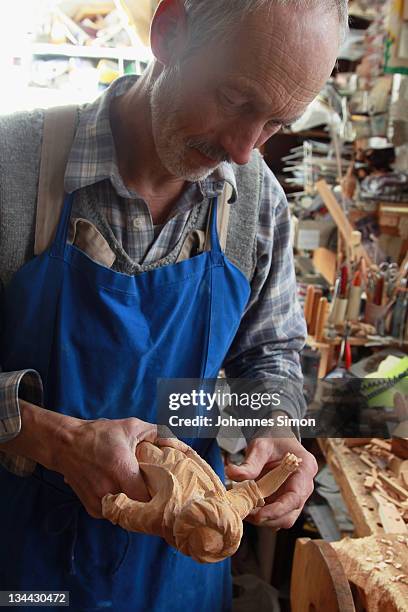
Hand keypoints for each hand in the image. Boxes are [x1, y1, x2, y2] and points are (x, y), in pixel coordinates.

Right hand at [53, 416, 186, 518]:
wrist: (65, 445)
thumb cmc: (100, 434)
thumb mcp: (131, 427)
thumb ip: (158, 434)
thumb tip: (182, 443)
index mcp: (121, 469)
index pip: (148, 497)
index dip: (160, 496)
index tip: (169, 492)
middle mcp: (109, 489)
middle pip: (139, 509)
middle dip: (151, 504)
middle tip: (161, 496)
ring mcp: (99, 501)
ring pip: (127, 515)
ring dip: (136, 507)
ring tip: (144, 496)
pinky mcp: (92, 509)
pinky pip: (114, 514)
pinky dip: (122, 508)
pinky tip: (125, 495)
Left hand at [225, 436, 316, 528]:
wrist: (277, 437)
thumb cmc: (273, 439)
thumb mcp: (261, 446)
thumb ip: (249, 463)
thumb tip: (231, 473)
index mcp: (305, 469)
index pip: (295, 498)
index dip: (277, 510)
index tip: (259, 516)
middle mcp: (305, 486)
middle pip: (290, 514)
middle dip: (267, 518)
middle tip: (245, 513)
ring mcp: (296, 495)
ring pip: (283, 518)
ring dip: (263, 519)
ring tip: (244, 510)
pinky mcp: (285, 500)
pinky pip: (276, 515)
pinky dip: (262, 515)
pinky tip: (248, 507)